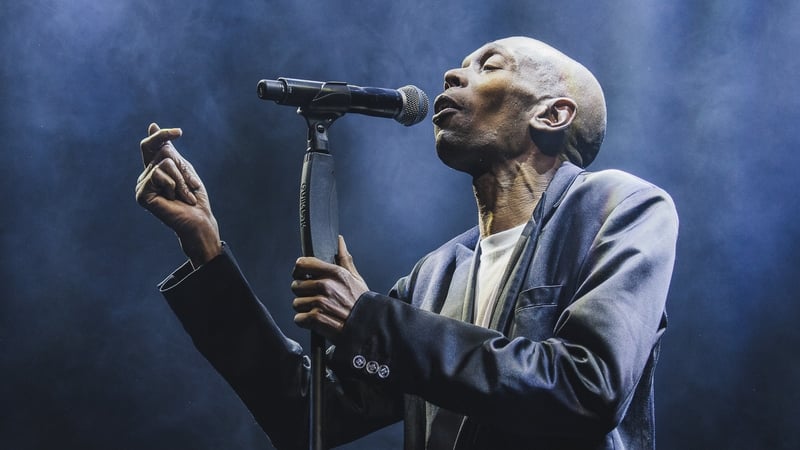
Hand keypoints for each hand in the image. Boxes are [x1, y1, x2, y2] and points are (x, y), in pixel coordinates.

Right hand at [135, 123, 220, 266]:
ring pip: (163, 163)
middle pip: (162, 152)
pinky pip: (159, 175)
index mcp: (155, 169)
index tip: (179, 132)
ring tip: (183, 195)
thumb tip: (152, 126)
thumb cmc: (194, 197)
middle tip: (190, 185)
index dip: (161, 135)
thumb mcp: (184, 169)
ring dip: (181, 179)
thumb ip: (169, 151)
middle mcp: (146, 176)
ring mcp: (142, 185)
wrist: (198, 220)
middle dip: (182, 167)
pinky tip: (173, 199)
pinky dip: (174, 186)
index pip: (151, 146)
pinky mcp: (141, 194)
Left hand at [291, 236, 368, 340]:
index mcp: (334, 273)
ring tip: (319, 311)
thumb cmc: (362, 303)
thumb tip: (339, 240)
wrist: (368, 327)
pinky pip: (298, 318)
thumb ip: (344, 258)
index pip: (302, 264)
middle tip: (315, 298)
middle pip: (296, 285)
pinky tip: (317, 321)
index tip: (302, 276)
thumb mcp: (355, 278)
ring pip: (296, 303)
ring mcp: (320, 302)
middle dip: (303, 293)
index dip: (299, 271)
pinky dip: (305, 322)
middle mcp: (326, 285)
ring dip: (304, 309)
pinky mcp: (316, 319)